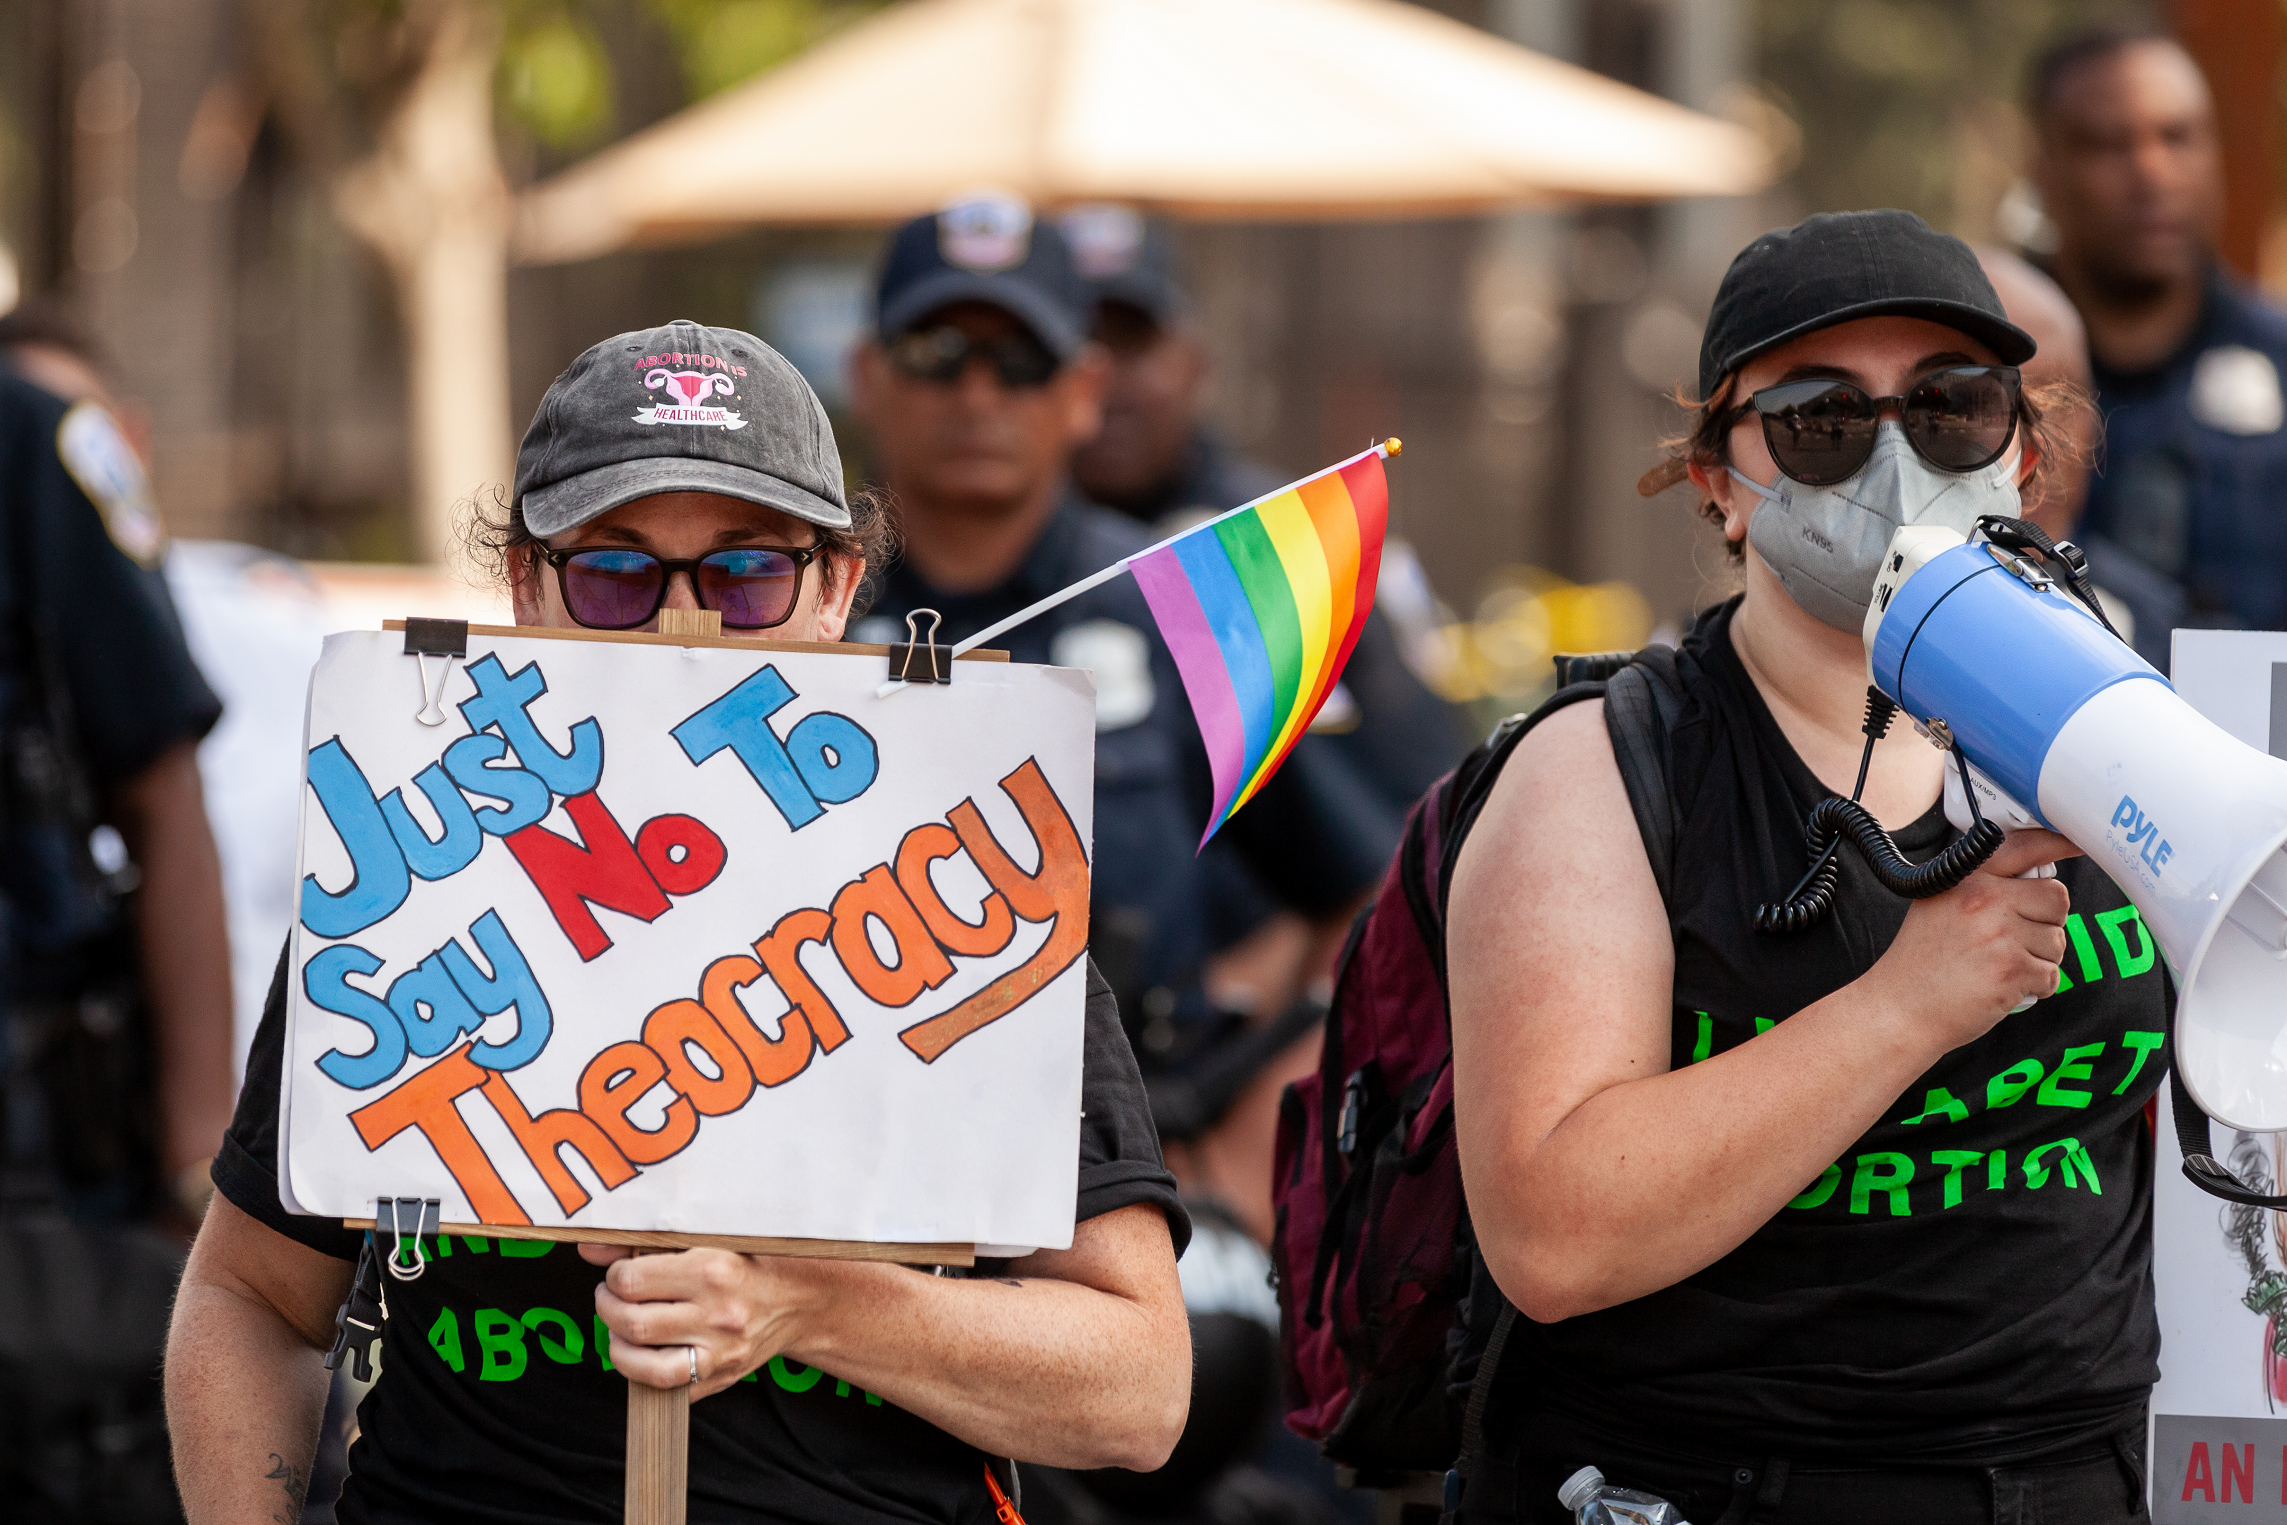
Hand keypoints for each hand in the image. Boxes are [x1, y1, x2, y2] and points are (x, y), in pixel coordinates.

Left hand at [580, 1243, 861, 1399]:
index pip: (632, 1280)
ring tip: (621, 1330)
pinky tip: (646, 1352)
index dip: (614, 1276)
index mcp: (713, 1270)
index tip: (620, 1272)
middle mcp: (718, 1314)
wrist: (800, 1297)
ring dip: (619, 1349)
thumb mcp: (705, 1237)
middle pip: (632, 1323)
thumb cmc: (750, 1259)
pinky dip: (645, 1374)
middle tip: (611, 1298)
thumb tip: (588, 1246)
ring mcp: (721, 1352)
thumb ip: (642, 1240)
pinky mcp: (722, 1378)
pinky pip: (668, 1390)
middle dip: (607, 1309)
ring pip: (645, 1366)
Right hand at [1870, 829, 2077, 1051]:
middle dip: (2046, 921)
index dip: (2056, 842)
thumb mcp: (1938, 904)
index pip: (2024, 846)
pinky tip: (2002, 987)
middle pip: (2056, 897)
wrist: (1898, 1008)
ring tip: (1998, 966)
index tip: (2075, 842)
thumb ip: (1982, 886)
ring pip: (2057, 940)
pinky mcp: (2012, 970)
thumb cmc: (1920, 962)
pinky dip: (2035, 987)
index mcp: (1966, 878)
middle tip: (2013, 939)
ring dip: (2039, 959)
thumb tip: (2035, 875)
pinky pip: (2052, 975)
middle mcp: (1983, 899)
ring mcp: (1999, 934)